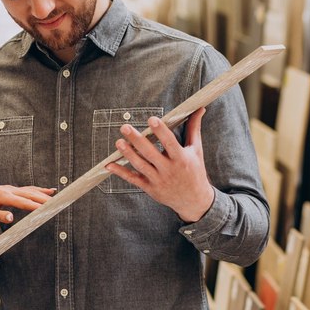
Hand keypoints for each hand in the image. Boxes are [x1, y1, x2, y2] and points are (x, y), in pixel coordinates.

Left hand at [0, 184, 53, 222]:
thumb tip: (12, 218)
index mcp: (3, 196)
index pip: (22, 202)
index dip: (34, 206)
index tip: (45, 209)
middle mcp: (10, 190)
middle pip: (30, 195)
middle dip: (44, 199)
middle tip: (58, 204)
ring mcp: (12, 189)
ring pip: (31, 191)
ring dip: (44, 194)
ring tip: (58, 198)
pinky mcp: (13, 189)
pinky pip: (28, 189)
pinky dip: (39, 190)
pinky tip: (49, 191)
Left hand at [106, 107, 214, 222]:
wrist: (194, 201)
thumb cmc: (195, 171)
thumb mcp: (196, 150)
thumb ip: (194, 128)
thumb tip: (199, 109)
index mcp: (181, 158)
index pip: (170, 143)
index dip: (161, 131)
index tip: (151, 119)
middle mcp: (169, 170)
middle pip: (150, 153)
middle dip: (137, 140)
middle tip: (125, 127)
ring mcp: (158, 180)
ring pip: (140, 166)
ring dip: (128, 154)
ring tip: (118, 142)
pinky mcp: (150, 188)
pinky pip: (133, 179)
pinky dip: (121, 172)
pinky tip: (109, 164)